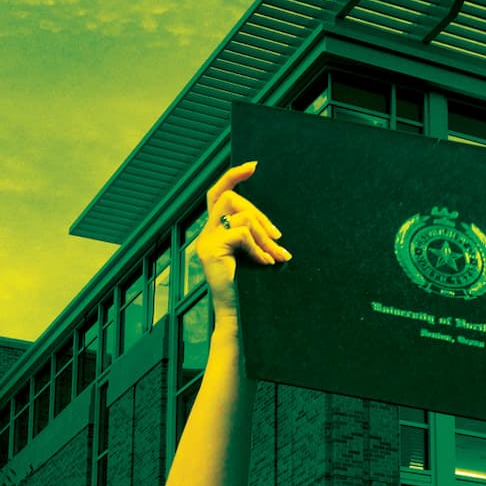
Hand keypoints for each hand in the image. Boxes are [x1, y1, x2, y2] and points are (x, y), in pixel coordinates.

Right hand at [196, 161, 291, 319]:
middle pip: (231, 199)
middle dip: (261, 214)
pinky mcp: (211, 250)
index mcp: (215, 233)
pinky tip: (264, 264)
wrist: (239, 318)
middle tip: (279, 238)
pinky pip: (242, 233)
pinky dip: (258, 247)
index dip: (233, 176)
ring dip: (265, 235)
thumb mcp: (254, 257)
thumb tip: (271, 227)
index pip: (218, 194)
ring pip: (241, 215)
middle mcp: (207, 234)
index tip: (253, 166)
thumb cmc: (250, 292)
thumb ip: (254, 237)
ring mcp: (206, 241)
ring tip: (276, 256)